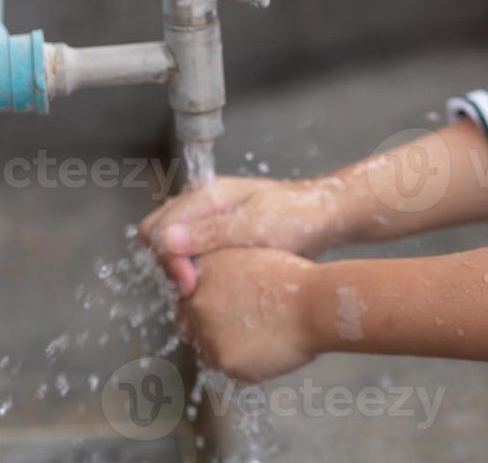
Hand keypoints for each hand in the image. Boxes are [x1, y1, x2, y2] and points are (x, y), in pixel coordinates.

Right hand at [141, 172, 348, 294]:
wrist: (328, 218)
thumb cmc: (297, 217)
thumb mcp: (254, 225)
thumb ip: (210, 232)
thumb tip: (165, 239)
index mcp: (207, 195)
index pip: (159, 227)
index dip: (167, 258)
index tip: (189, 284)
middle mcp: (204, 206)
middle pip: (160, 237)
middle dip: (169, 265)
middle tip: (192, 291)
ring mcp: (212, 221)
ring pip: (175, 248)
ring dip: (181, 270)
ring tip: (200, 293)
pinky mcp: (222, 238)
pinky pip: (195, 255)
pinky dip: (195, 271)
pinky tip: (210, 289)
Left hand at [179, 248, 318, 382]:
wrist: (315, 304)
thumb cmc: (293, 280)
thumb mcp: (249, 258)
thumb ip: (220, 272)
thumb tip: (208, 286)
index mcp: (203, 273)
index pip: (185, 296)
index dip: (202, 304)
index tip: (220, 310)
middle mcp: (197, 302)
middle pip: (188, 324)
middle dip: (209, 328)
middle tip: (239, 328)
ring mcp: (208, 334)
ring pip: (206, 350)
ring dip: (224, 348)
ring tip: (257, 339)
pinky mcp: (224, 360)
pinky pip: (225, 368)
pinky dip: (242, 364)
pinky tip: (264, 351)